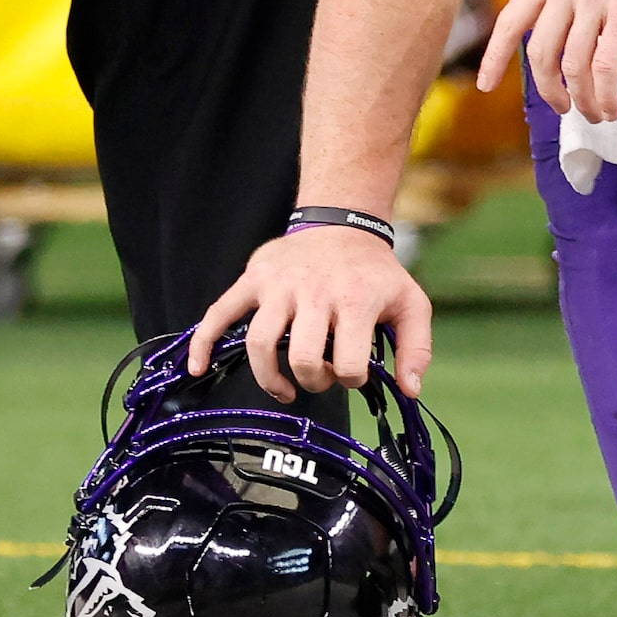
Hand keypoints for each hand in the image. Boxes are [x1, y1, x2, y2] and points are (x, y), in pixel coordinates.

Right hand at [189, 225, 431, 402]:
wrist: (343, 224)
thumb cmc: (376, 273)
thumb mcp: (411, 303)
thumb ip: (417, 348)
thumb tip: (410, 391)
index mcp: (356, 301)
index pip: (347, 364)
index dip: (351, 380)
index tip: (353, 374)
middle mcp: (315, 293)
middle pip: (302, 358)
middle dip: (313, 381)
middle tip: (321, 377)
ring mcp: (279, 286)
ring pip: (260, 343)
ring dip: (270, 378)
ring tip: (284, 389)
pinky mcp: (253, 280)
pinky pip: (219, 313)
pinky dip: (204, 342)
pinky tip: (199, 368)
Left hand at [477, 0, 616, 121]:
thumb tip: (560, 30)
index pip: (511, 21)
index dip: (494, 57)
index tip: (485, 84)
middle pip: (540, 53)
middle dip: (548, 89)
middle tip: (562, 106)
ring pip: (573, 66)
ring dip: (582, 98)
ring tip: (593, 112)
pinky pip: (605, 66)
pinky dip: (605, 94)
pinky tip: (611, 106)